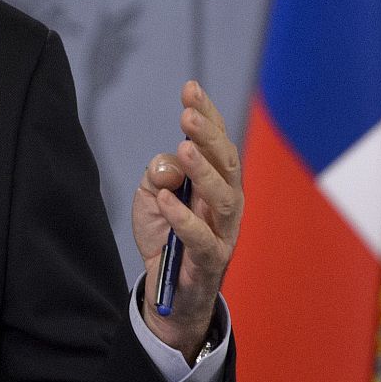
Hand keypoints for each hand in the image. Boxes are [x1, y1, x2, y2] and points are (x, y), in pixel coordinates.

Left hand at [130, 80, 241, 362]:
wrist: (168, 294)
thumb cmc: (165, 237)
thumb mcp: (152, 197)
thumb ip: (158, 175)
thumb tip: (169, 161)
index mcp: (216, 181)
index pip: (216, 141)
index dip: (206, 114)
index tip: (189, 87)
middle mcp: (228, 203)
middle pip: (227, 162)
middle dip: (209, 135)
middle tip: (187, 115)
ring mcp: (225, 232)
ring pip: (224, 197)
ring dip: (203, 171)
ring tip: (182, 147)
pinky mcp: (212, 261)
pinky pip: (203, 238)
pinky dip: (184, 218)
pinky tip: (166, 199)